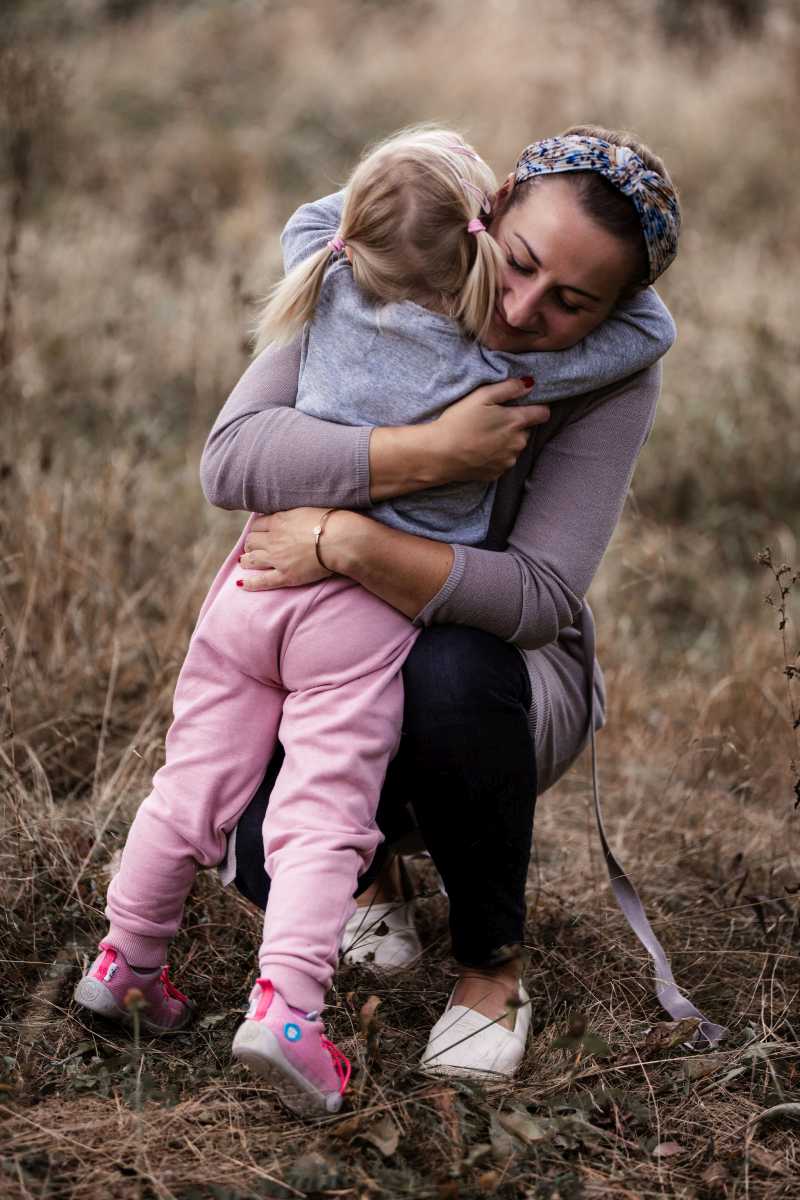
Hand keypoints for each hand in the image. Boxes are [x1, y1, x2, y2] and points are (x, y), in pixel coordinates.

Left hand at [238, 508, 334, 590]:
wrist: (340, 540)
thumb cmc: (330, 522)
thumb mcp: (306, 509)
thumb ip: (292, 514)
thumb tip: (286, 515)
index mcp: (279, 521)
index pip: (257, 525)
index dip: (257, 529)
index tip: (260, 533)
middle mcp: (273, 539)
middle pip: (251, 541)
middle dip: (251, 544)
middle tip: (254, 548)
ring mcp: (277, 559)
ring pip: (251, 559)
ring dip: (246, 560)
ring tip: (245, 562)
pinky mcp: (285, 576)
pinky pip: (262, 581)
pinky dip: (250, 583)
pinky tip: (241, 584)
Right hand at [432, 376, 548, 481]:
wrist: (439, 455)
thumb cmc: (459, 422)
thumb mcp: (482, 396)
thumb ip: (509, 388)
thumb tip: (529, 384)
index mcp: (516, 422)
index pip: (543, 413)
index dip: (536, 407)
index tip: (524, 405)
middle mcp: (518, 444)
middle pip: (526, 431)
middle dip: (515, 425)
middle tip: (493, 421)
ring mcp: (508, 461)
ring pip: (514, 448)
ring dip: (506, 442)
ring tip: (483, 436)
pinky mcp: (496, 474)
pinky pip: (502, 462)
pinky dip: (495, 456)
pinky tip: (479, 450)